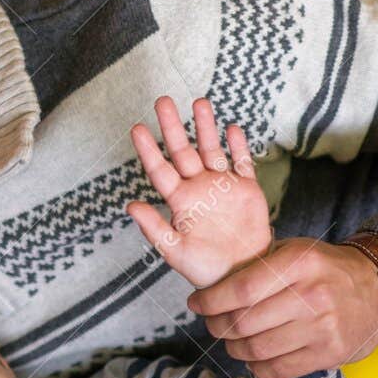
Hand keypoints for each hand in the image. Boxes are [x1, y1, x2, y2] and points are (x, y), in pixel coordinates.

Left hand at [127, 96, 271, 288]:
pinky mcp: (247, 190)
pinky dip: (238, 145)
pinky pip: (242, 162)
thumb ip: (153, 227)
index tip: (137, 127)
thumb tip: (130, 205)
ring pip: (211, 149)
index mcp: (180, 201)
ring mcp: (223, 186)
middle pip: (183, 151)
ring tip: (198, 102)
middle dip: (173, 126)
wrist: (240, 276)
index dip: (148, 149)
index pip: (160, 169)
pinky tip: (232, 128)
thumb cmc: (204, 269)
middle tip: (162, 100)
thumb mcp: (174, 251)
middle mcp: (199, 188)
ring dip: (205, 127)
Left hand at [189, 236, 377, 377]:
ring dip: (234, 348)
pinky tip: (253, 358)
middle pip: (243, 322)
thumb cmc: (326, 270)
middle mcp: (313, 295)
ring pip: (256, 349)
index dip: (210, 301)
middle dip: (217, 326)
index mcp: (300, 263)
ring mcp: (323, 327)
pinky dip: (256, 367)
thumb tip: (212, 284)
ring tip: (231, 341)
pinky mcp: (329, 353)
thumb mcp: (297, 252)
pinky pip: (277, 369)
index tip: (196, 304)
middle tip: (212, 323)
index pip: (241, 289)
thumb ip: (260, 266)